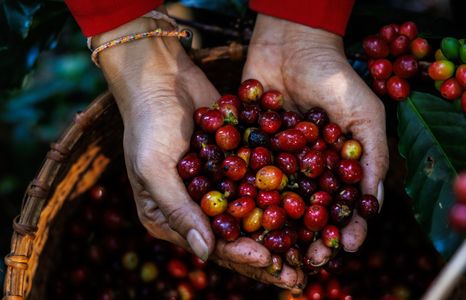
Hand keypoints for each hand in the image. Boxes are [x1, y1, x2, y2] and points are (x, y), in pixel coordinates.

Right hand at [94, 16, 303, 289]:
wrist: (161, 76)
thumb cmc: (147, 124)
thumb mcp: (154, 169)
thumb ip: (179, 211)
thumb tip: (205, 255)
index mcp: (170, 218)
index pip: (211, 246)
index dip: (243, 256)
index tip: (271, 261)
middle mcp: (197, 208)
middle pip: (238, 238)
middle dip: (268, 256)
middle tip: (300, 275)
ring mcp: (219, 186)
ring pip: (255, 216)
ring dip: (280, 233)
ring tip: (310, 248)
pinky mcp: (236, 164)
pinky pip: (261, 184)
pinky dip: (282, 196)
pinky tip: (309, 206)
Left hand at [243, 15, 388, 265]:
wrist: (291, 42)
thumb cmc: (336, 76)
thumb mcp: (365, 113)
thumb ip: (373, 155)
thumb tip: (373, 204)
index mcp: (340, 166)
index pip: (346, 206)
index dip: (348, 229)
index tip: (345, 247)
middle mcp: (310, 169)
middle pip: (311, 214)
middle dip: (310, 238)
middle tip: (306, 259)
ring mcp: (280, 162)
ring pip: (278, 204)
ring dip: (277, 229)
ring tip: (274, 249)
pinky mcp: (251, 150)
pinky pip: (248, 178)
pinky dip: (245, 199)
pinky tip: (242, 218)